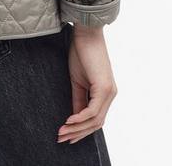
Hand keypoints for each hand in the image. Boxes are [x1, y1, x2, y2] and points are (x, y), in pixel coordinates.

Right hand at [56, 25, 117, 144]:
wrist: (86, 33)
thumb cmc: (82, 52)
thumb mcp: (78, 80)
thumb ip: (78, 99)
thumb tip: (74, 117)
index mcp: (105, 93)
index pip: (95, 119)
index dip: (81, 130)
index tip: (66, 135)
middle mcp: (110, 95)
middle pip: (96, 123)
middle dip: (78, 133)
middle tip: (61, 138)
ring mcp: (109, 92)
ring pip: (95, 120)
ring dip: (77, 128)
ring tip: (61, 132)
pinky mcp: (104, 88)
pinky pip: (92, 110)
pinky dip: (80, 118)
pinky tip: (68, 121)